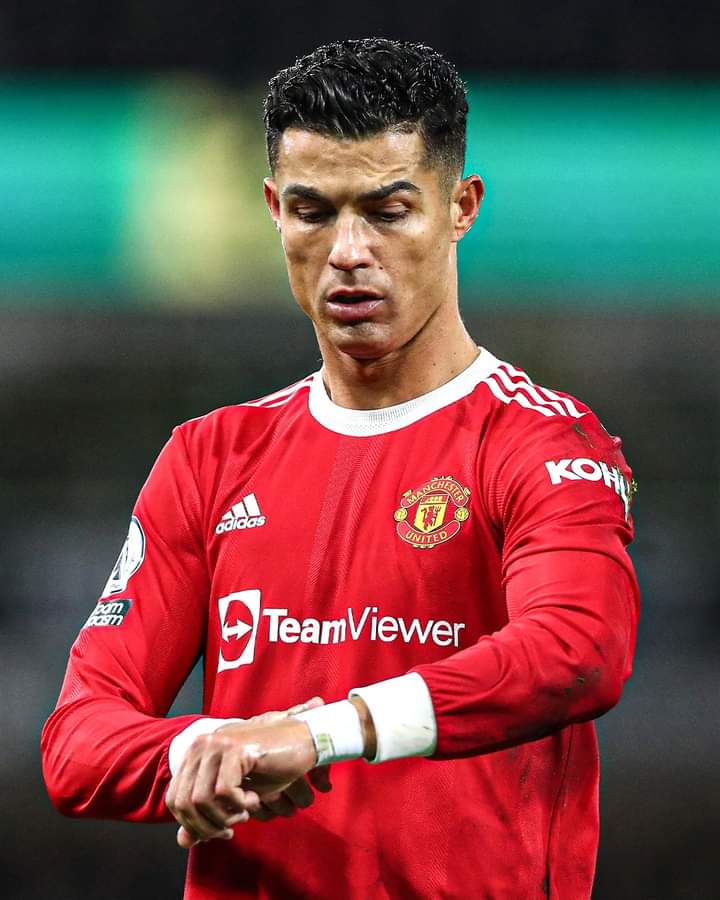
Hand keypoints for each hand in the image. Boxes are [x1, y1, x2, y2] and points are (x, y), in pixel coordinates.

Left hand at [165, 699, 327, 848]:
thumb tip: (183, 842)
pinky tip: (255, 798)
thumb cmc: (271, 765)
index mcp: (196, 752)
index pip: (175, 799)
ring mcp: (217, 744)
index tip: (219, 830)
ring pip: (201, 799)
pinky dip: (240, 805)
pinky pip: (224, 792)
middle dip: (208, 826)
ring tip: (245, 812)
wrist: (303, 740)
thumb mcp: (235, 795)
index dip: (193, 824)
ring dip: (225, 816)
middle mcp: (201, 745)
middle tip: (232, 828)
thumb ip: (207, 815)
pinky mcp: (236, 749)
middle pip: (184, 802)